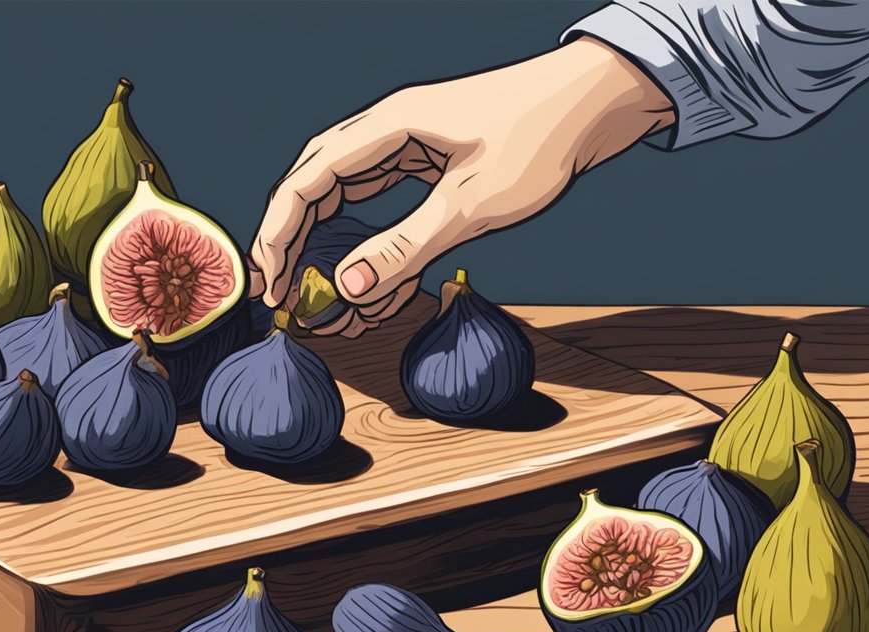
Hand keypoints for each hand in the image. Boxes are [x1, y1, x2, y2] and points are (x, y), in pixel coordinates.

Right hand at [248, 37, 674, 336]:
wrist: (598, 101)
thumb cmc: (541, 140)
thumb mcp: (471, 206)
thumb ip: (404, 248)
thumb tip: (345, 289)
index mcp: (387, 128)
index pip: (306, 182)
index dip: (278, 234)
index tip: (270, 284)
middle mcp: (386, 129)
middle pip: (312, 184)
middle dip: (291, 239)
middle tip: (282, 293)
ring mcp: (406, 140)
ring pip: (342, 191)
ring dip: (324, 239)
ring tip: (315, 289)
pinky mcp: (427, 156)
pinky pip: (376, 196)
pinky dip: (363, 234)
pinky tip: (362, 268)